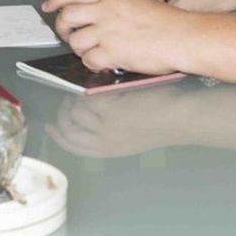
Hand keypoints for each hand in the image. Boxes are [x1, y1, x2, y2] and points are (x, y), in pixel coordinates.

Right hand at [44, 85, 191, 158]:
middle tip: (65, 104)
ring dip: (75, 100)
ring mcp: (105, 126)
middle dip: (62, 117)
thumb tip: (90, 119)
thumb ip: (111, 132)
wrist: (183, 118)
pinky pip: (86, 99)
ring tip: (84, 91)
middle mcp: (104, 142)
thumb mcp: (132, 136)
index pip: (75, 147)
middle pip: (69, 131)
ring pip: (75, 112)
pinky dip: (87, 91)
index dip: (59, 138)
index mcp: (110, 150)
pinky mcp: (109, 109)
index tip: (52, 128)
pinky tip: (96, 85)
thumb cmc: (164, 123)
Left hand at [46, 0, 184, 74]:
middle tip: (69, 36)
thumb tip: (95, 16)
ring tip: (95, 52)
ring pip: (76, 41)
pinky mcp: (111, 52)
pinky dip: (93, 64)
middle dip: (63, 29)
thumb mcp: (134, 2)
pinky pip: (89, 60)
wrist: (182, 36)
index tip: (49, 7)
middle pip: (67, 17)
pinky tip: (104, 63)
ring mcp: (106, 32)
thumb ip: (113, 6)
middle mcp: (104, 11)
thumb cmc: (165, 22)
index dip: (56, 1)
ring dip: (81, 49)